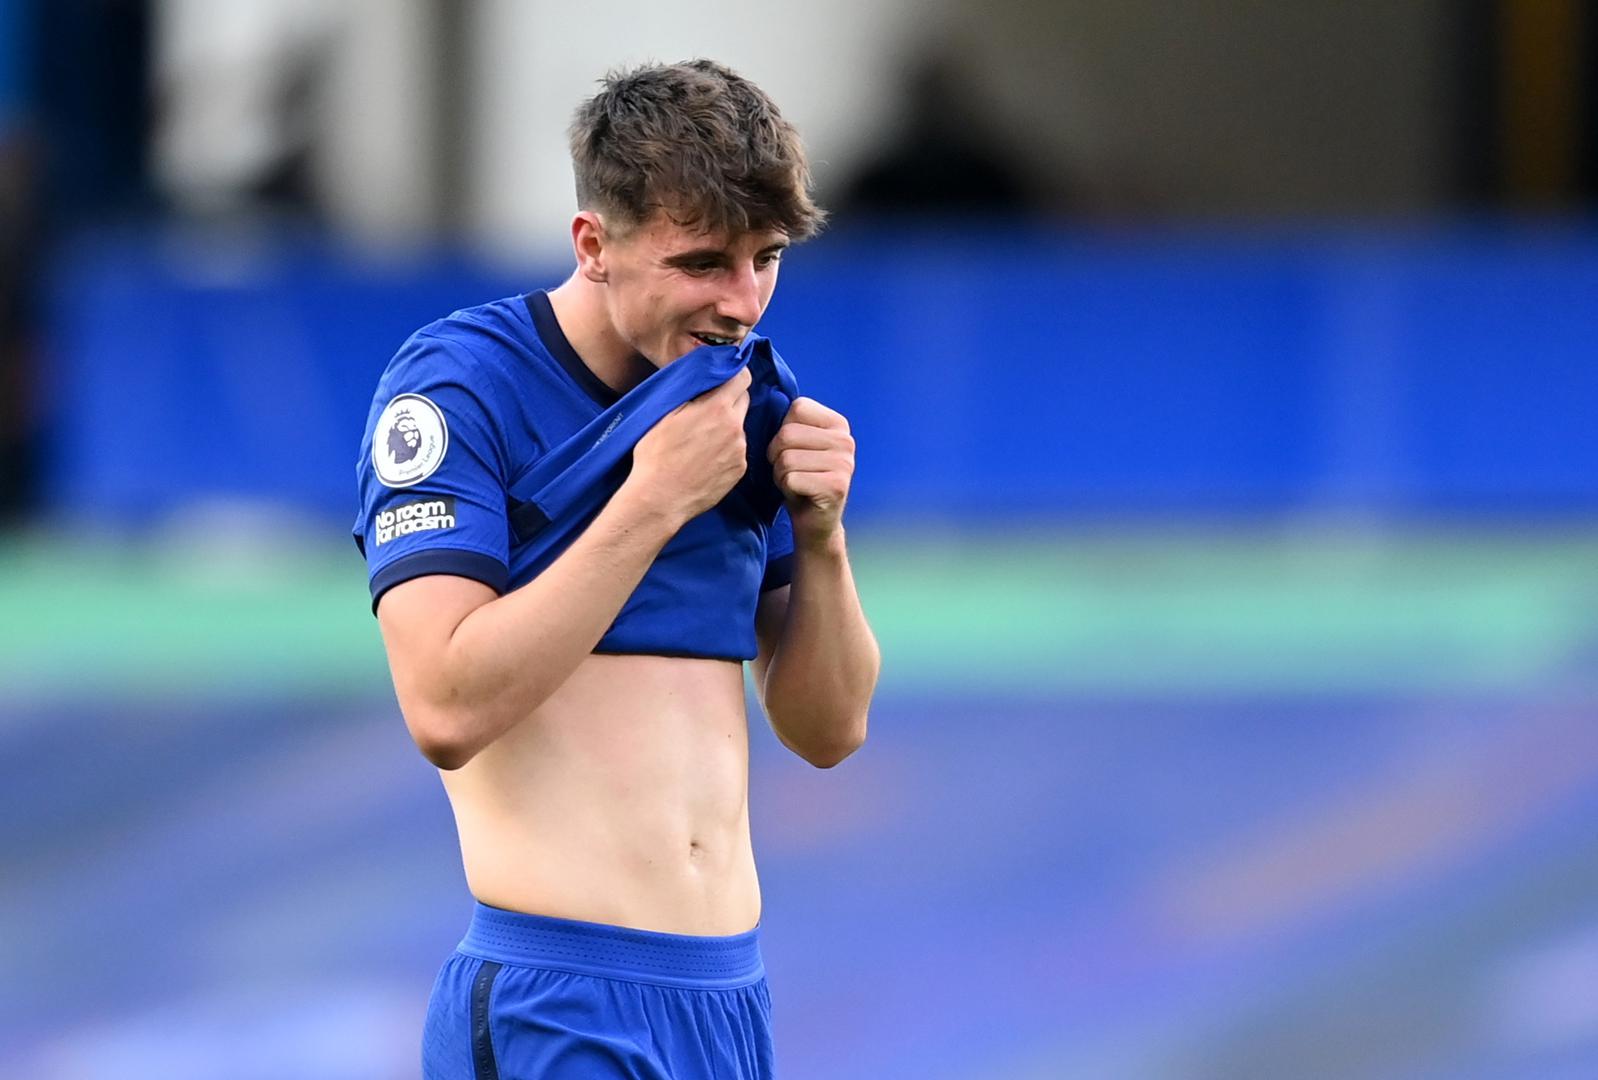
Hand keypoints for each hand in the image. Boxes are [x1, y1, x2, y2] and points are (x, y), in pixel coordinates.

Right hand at [626, 366, 750, 525]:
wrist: (660, 498)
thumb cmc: (656, 455)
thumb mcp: (666, 413)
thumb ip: (693, 392)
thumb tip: (706, 377)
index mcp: (717, 408)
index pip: (743, 377)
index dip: (734, 374)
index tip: (724, 378)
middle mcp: (735, 427)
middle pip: (744, 400)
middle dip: (730, 399)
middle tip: (708, 409)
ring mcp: (740, 450)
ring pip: (740, 427)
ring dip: (727, 427)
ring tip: (702, 441)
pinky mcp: (739, 470)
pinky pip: (738, 450)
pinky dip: (727, 450)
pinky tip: (706, 459)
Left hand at [768, 397, 854, 544]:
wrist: (815, 522)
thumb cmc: (800, 478)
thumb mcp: (797, 444)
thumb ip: (790, 423)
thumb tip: (758, 396)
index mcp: (838, 423)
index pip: (797, 408)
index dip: (782, 431)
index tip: (792, 450)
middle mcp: (846, 440)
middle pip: (787, 434)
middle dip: (777, 457)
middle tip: (791, 472)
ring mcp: (845, 464)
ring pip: (786, 458)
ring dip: (781, 475)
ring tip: (795, 483)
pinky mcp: (836, 486)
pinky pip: (791, 479)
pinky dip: (786, 489)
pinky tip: (800, 494)